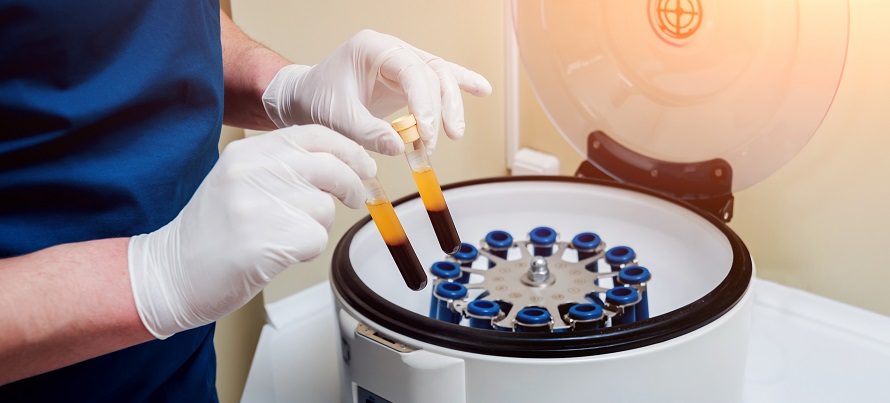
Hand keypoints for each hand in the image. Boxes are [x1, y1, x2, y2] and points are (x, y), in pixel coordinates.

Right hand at [127, 125, 375, 338]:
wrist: (171, 272)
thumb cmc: (209, 232)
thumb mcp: (238, 180)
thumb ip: (282, 166)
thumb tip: (340, 166)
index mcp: (248, 152)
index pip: (314, 135)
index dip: (348, 150)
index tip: (364, 165)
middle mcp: (254, 171)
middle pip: (331, 168)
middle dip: (352, 186)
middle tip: (355, 198)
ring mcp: (261, 204)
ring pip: (325, 208)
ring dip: (316, 226)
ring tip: (282, 235)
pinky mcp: (270, 239)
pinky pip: (316, 239)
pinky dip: (305, 250)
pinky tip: (276, 253)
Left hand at [262, 29, 491, 155]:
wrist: (306, 97)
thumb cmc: (317, 100)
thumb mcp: (337, 120)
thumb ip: (367, 133)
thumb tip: (398, 147)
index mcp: (372, 48)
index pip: (411, 70)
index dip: (425, 103)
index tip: (428, 133)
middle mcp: (391, 50)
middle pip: (432, 71)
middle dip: (442, 107)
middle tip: (438, 140)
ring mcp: (401, 62)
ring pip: (440, 76)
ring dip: (452, 105)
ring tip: (454, 133)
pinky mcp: (406, 79)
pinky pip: (438, 78)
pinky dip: (460, 84)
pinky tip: (481, 90)